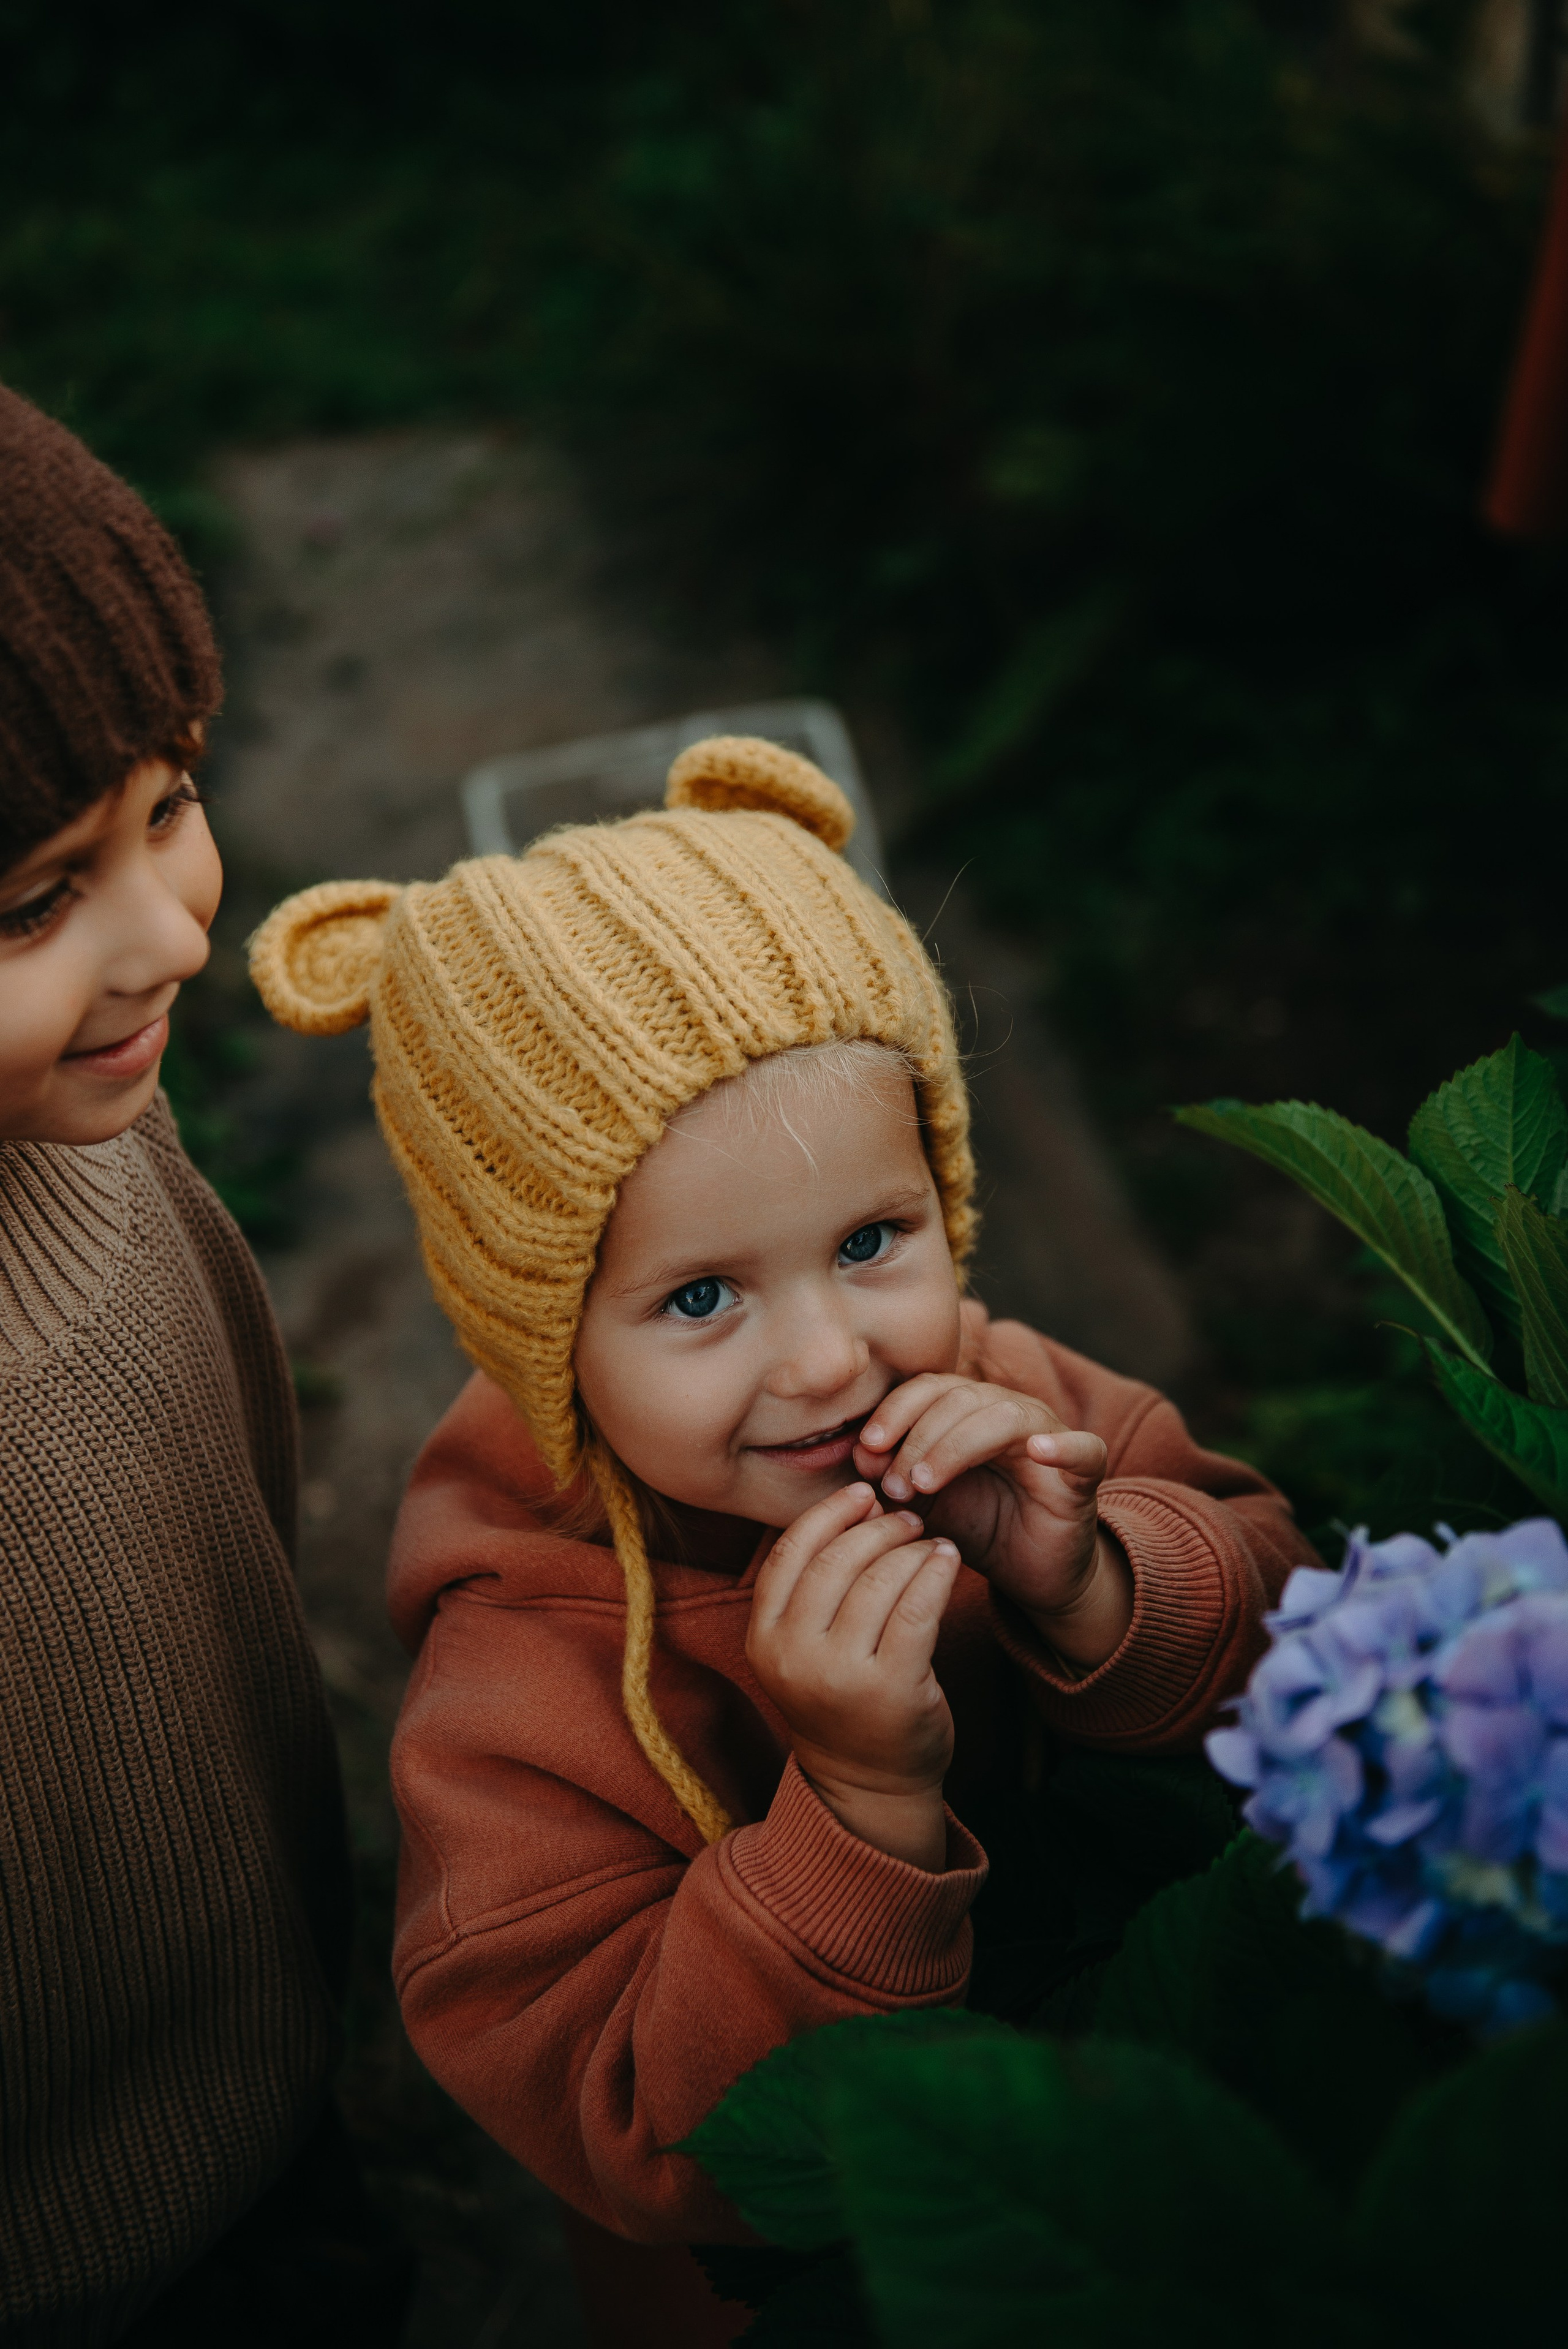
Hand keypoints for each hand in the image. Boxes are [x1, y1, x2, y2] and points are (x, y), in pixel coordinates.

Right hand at [747, 1482, 959, 1870]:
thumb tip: (855, 1505)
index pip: (789, 1554)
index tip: (862, 1495)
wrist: (870, 1782)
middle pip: (835, 1561)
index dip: (827, 1515)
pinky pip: (917, 1608)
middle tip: (906, 1517)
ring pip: (879, 1580)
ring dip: (911, 1549)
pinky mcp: (891, 1688)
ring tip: (930, 1541)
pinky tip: (949, 1559)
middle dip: (877, 1528)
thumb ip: (812, 1588)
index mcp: (762, 1639)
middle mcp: (793, 1656)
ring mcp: (840, 1675)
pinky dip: (936, 1572)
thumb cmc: (841, 1699)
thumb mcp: (803, 1647)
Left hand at [853, 1377, 1132, 1669]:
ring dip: (957, 1445)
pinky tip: (1038, 1451)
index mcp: (968, 1412)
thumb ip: (893, 1474)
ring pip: (1004, 1415)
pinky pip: (1082, 1448)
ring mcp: (1049, 1435)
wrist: (1032, 1575)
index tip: (866, 1448)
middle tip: (894, 1484)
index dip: (895, 1411)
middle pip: (960, 1398)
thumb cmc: (977, 1529)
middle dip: (918, 1438)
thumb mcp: (925, 1504)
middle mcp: (1008, 1412)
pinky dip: (1062, 1445)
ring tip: (925, 1482)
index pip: (930, 1388)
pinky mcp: (1084, 1470)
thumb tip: (859, 1452)